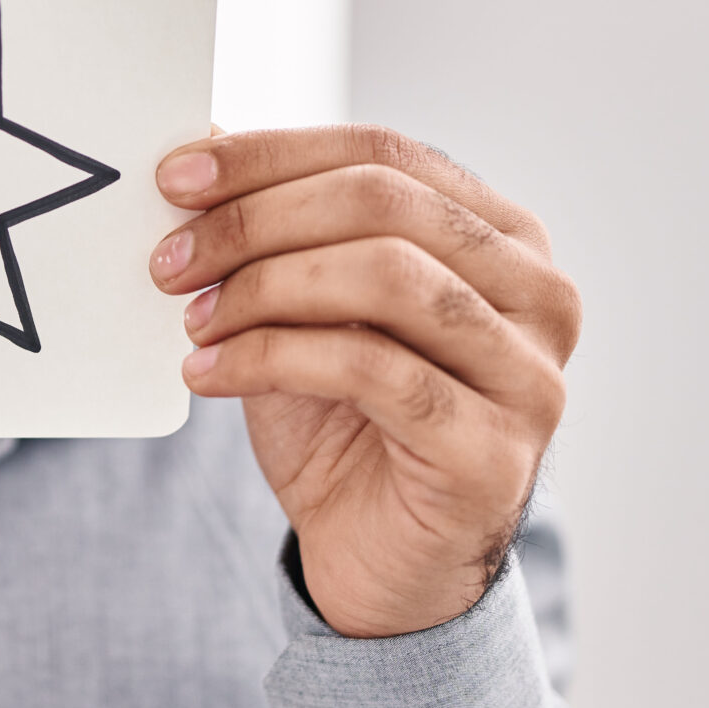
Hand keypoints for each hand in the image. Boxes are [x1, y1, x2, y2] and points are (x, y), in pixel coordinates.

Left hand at [148, 127, 579, 637]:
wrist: (379, 563)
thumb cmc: (345, 421)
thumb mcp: (307, 306)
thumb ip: (279, 226)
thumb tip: (199, 144)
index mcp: (502, 235)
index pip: (383, 154)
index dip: (271, 156)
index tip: (175, 177)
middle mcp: (538, 294)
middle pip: (384, 203)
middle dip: (257, 220)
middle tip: (170, 258)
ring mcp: (529, 374)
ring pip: (384, 276)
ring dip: (263, 287)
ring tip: (192, 319)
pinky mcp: (493, 450)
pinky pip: (370, 368)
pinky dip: (269, 358)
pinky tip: (207, 372)